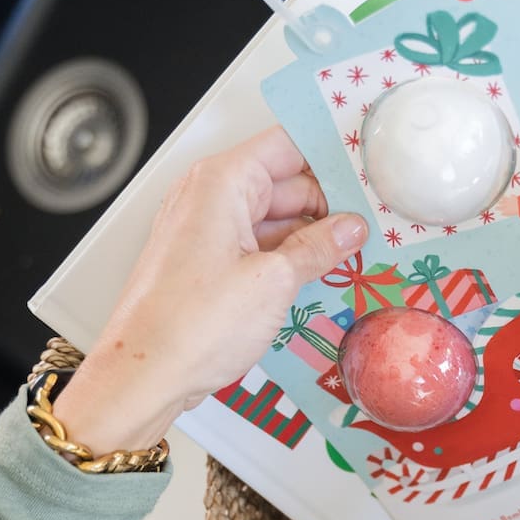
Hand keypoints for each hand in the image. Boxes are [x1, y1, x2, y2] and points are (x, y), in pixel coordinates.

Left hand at [53, 128, 367, 453]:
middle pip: (284, 183)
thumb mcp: (272, 282)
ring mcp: (206, 231)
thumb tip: (350, 228)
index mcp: (222, 182)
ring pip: (273, 219)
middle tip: (375, 224)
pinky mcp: (206, 264)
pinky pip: (256, 247)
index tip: (369, 172)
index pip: (287, 145)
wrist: (144, 374)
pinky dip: (286, 258)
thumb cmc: (191, 325)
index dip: (331, 155)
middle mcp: (209, 197)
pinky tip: (319, 276)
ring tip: (355, 254)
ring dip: (311, 236)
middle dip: (328, 203)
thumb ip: (317, 248)